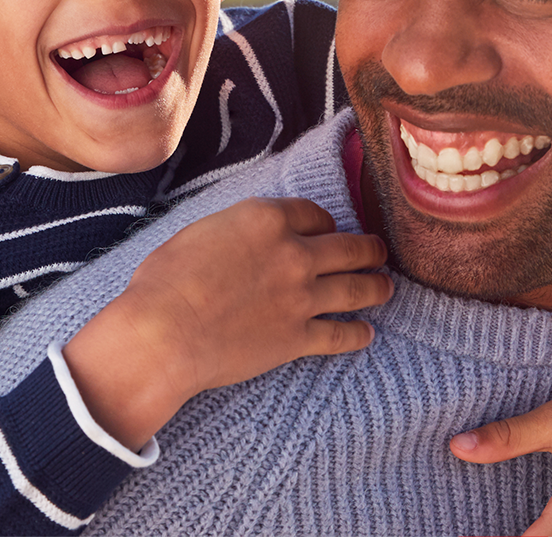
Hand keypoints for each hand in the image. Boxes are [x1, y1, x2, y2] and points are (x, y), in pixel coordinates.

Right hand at [63, 197, 390, 448]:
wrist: (165, 333)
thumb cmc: (165, 281)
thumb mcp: (198, 233)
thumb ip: (232, 230)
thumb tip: (238, 238)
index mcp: (267, 219)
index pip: (315, 214)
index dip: (326, 222)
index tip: (329, 230)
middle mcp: (294, 253)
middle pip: (349, 246)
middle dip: (369, 249)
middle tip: (378, 252)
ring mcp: (302, 297)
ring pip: (357, 288)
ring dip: (376, 287)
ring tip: (386, 287)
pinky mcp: (298, 337)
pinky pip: (340, 335)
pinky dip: (357, 335)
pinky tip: (366, 334)